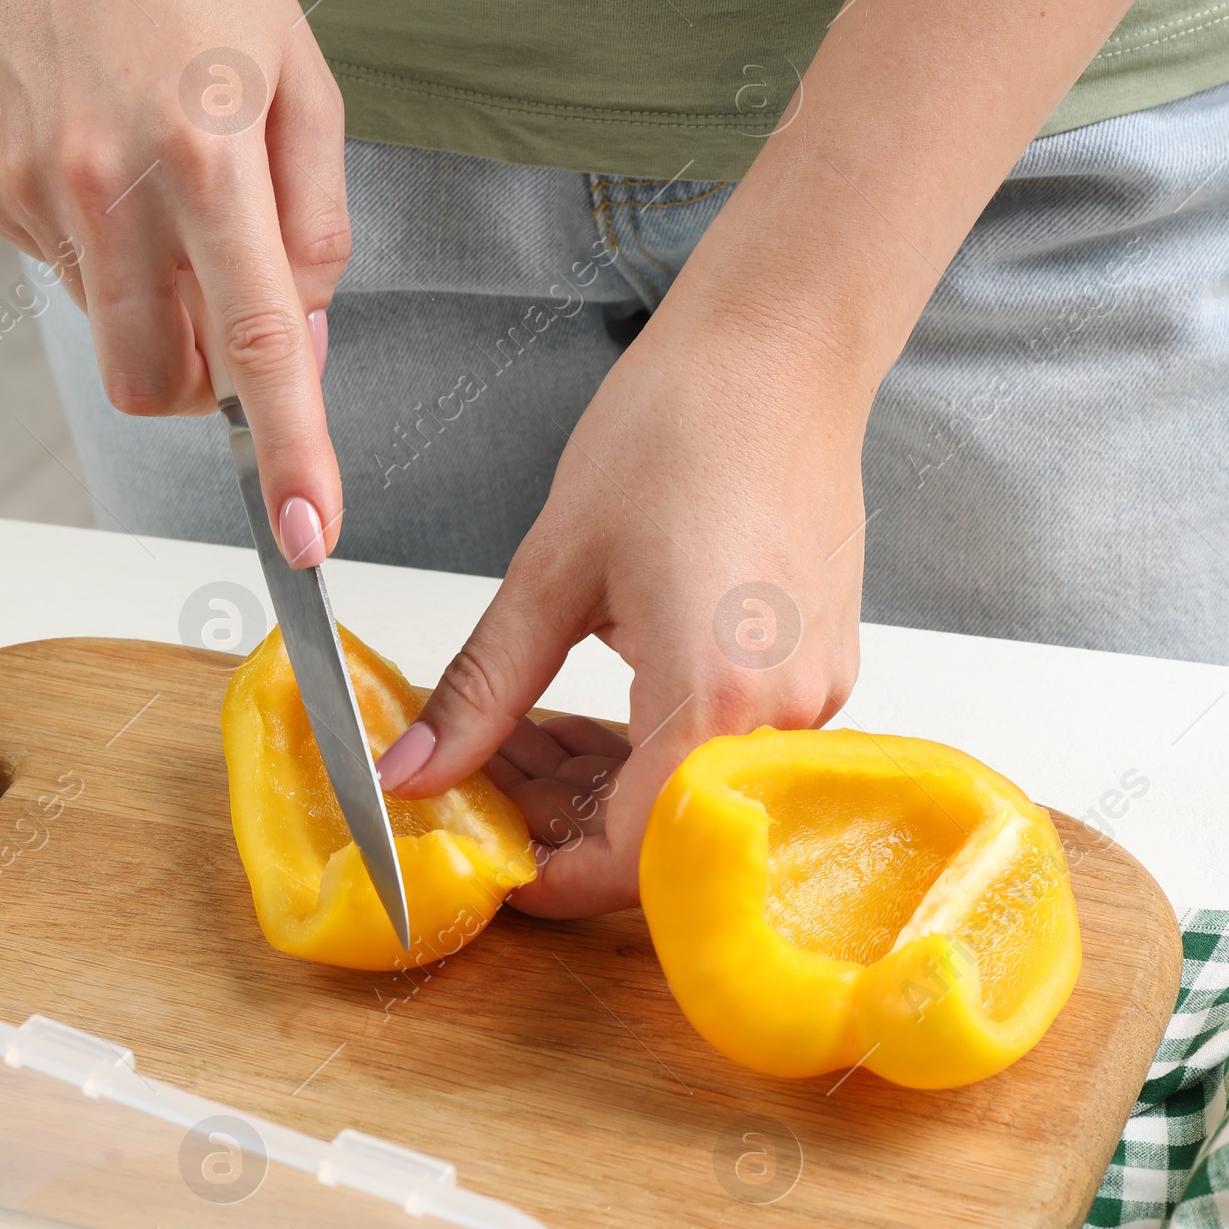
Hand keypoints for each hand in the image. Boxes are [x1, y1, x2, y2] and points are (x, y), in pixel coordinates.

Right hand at [0, 0, 346, 561]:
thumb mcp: (305, 85)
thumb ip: (316, 232)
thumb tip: (304, 349)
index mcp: (206, 155)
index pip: (258, 347)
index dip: (291, 453)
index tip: (308, 532)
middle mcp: (110, 182)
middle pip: (160, 384)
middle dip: (207, 387)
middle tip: (231, 307)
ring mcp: (35, 189)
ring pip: (112, 335)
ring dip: (155, 305)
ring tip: (163, 187)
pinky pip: (62, 274)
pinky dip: (100, 247)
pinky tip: (106, 154)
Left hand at [376, 263, 868, 915]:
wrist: (784, 349)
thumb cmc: (684, 425)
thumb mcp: (552, 569)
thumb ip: (482, 689)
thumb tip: (414, 771)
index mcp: (714, 695)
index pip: (629, 857)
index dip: (550, 880)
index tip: (489, 868)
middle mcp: (782, 716)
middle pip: (660, 838)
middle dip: (559, 826)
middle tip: (477, 784)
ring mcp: (810, 697)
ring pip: (687, 797)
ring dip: (596, 787)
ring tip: (512, 738)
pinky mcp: (815, 672)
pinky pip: (721, 751)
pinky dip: (645, 750)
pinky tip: (579, 714)